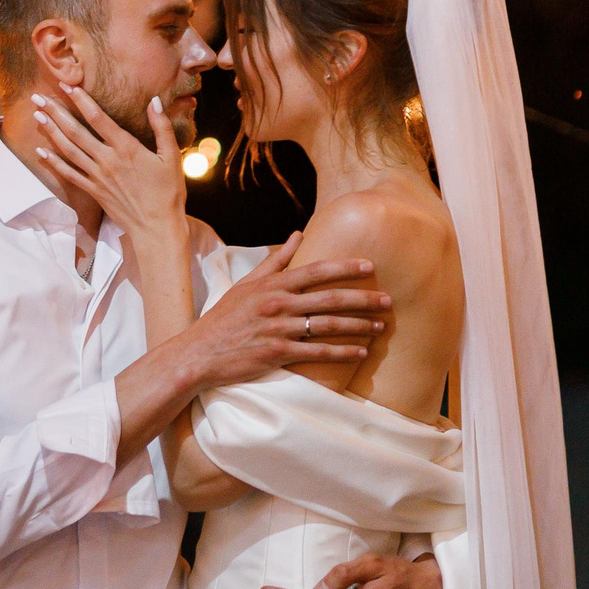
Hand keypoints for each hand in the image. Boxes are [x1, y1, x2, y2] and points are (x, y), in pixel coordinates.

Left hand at [30, 85, 184, 246]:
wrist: (157, 227)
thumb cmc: (168, 192)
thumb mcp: (172, 157)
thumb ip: (162, 127)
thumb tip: (153, 101)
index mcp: (127, 148)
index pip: (98, 118)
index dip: (81, 100)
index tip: (67, 85)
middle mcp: (107, 160)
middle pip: (76, 131)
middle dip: (56, 112)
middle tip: (38, 97)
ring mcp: (97, 176)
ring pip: (68, 150)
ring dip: (51, 132)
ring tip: (36, 115)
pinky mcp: (93, 191)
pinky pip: (68, 174)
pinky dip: (53, 162)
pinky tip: (40, 151)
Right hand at [176, 239, 388, 387]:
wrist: (200, 352)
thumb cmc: (225, 318)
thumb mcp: (247, 284)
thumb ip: (276, 261)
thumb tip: (297, 234)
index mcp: (273, 285)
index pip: (316, 271)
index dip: (346, 268)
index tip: (370, 267)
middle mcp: (278, 304)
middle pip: (329, 298)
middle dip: (362, 299)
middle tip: (388, 301)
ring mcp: (278, 329)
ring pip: (327, 326)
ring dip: (358, 327)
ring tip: (380, 327)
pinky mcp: (277, 353)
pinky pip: (317, 353)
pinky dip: (341, 353)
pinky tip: (360, 353)